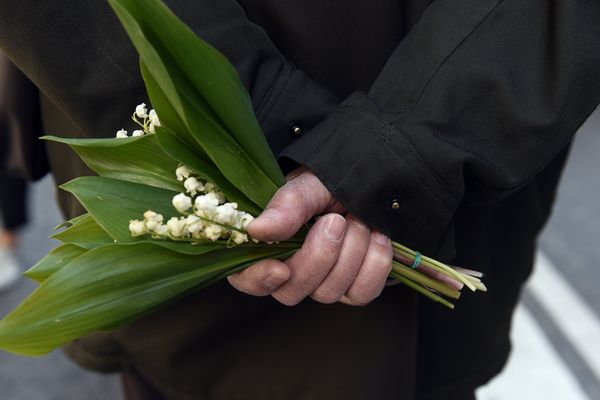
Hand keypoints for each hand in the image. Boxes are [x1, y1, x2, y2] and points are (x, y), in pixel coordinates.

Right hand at [227, 167, 392, 305]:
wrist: (372, 182)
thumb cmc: (331, 182)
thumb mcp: (309, 184)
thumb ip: (287, 205)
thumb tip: (256, 229)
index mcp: (268, 244)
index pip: (248, 278)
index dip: (259, 279)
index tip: (281, 268)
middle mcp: (291, 271)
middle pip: (291, 292)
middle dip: (319, 256)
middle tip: (336, 220)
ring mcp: (322, 284)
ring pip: (328, 293)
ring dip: (350, 252)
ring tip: (358, 219)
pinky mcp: (354, 289)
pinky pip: (362, 292)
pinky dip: (375, 263)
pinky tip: (377, 236)